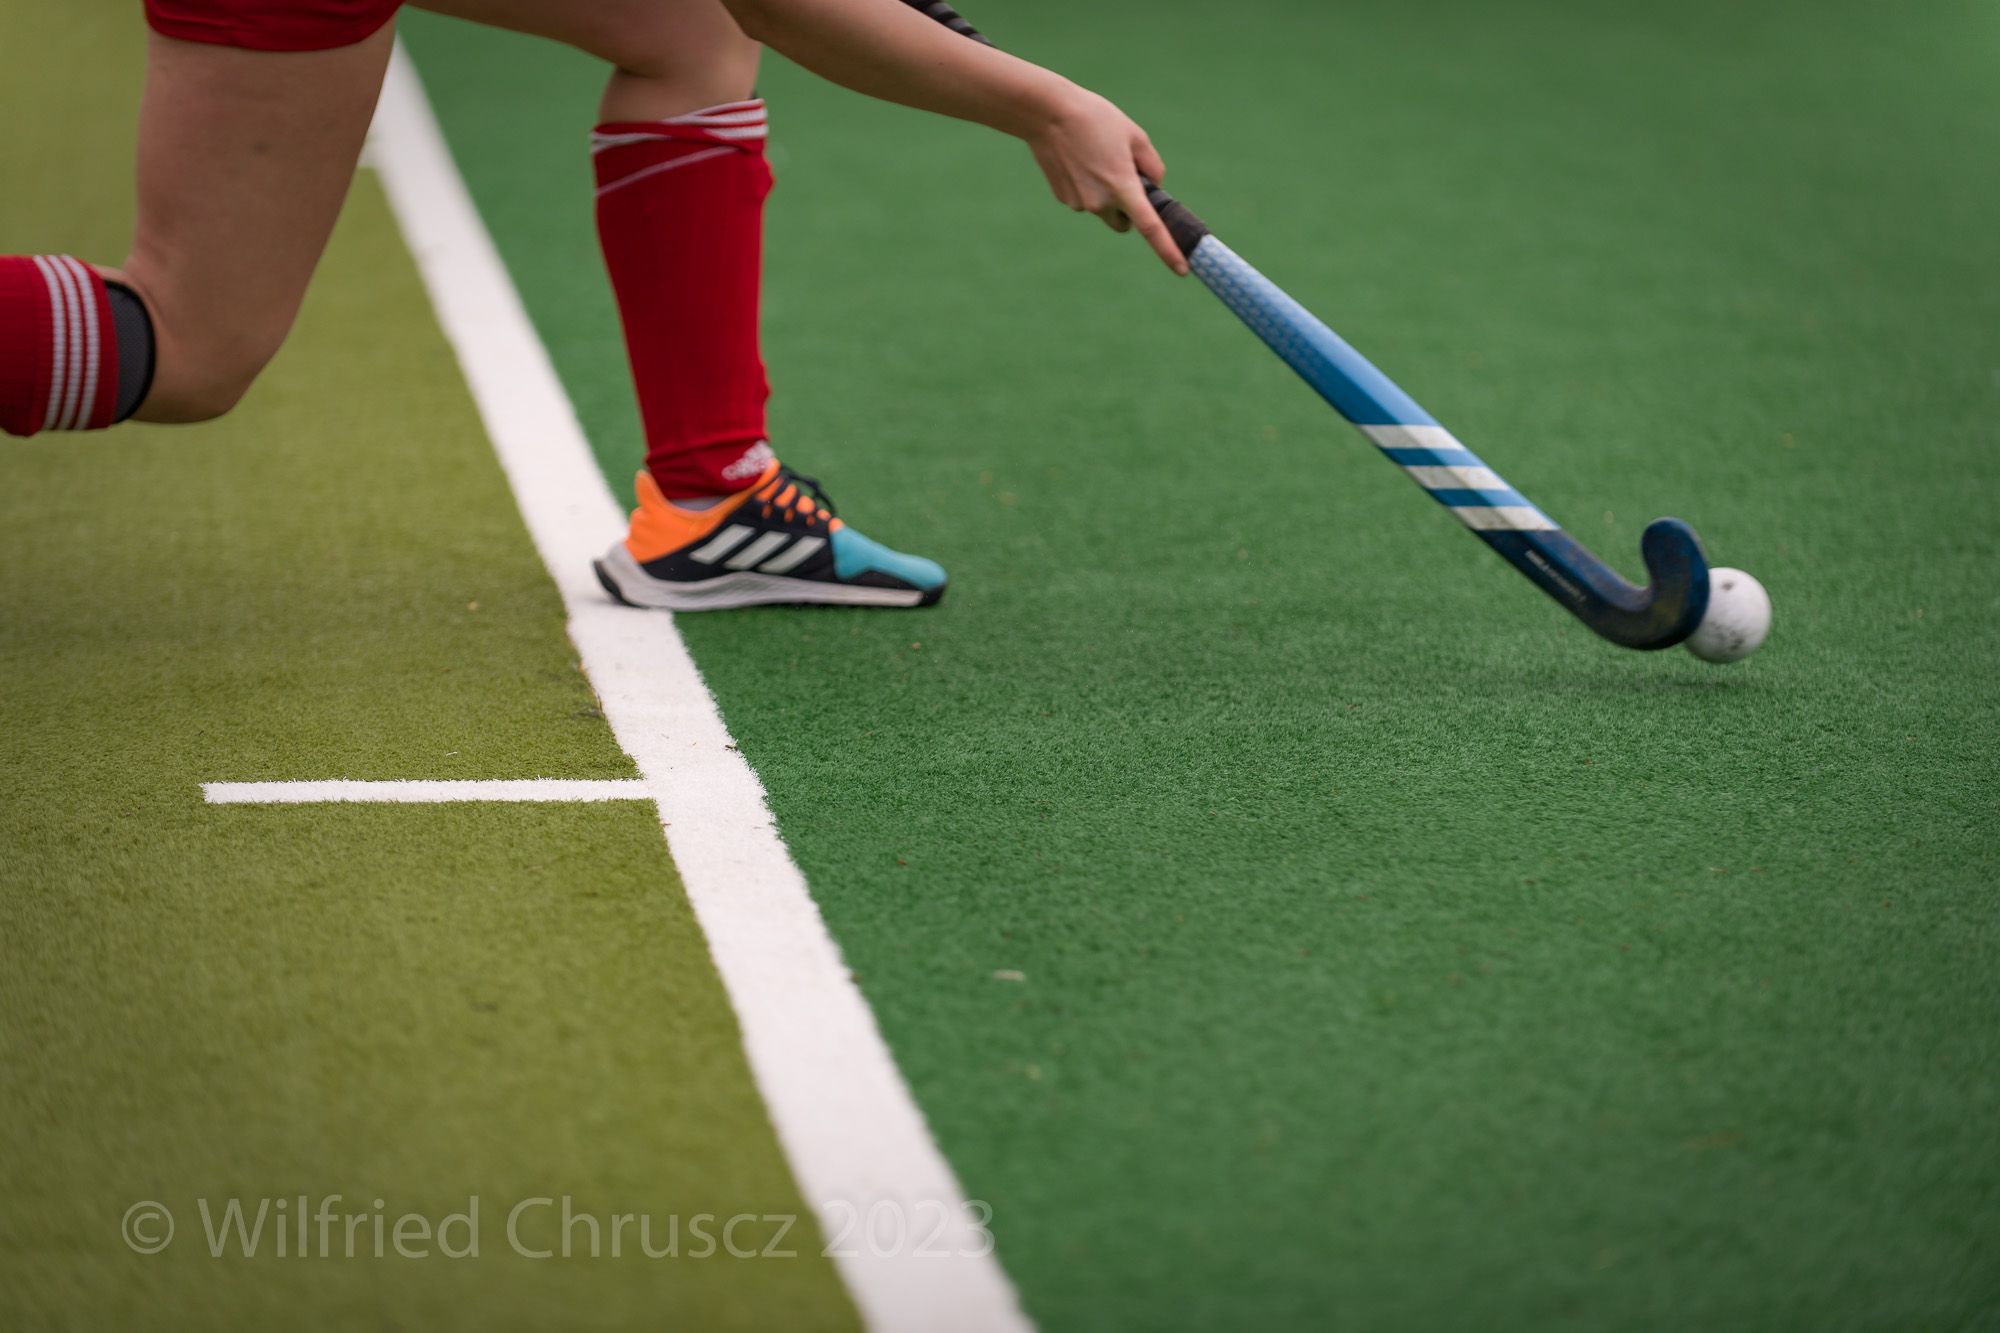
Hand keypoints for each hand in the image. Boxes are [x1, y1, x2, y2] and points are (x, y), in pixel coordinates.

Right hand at [1025, 88, 1185, 275]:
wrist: (1047, 114)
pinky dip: (1087, 186)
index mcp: (1123, 187)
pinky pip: (1085, 200)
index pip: (1151, 228)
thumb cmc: (1095, 119)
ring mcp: (1080, 204)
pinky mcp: (1064, 198)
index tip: (1182, 270)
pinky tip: (1078, 161)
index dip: (1169, 250)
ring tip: (1095, 158)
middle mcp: (1101, 203)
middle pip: (1125, 222)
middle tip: (1123, 175)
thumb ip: (1152, 165)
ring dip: (1106, 194)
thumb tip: (1153, 186)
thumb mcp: (1135, 135)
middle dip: (1129, 208)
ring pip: (1103, 209)